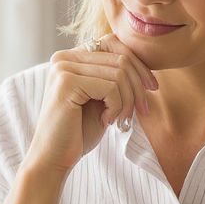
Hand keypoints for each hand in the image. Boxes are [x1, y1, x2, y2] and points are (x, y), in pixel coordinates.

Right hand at [24, 36, 158, 176]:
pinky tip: (106, 121)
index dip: (139, 66)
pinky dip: (117, 107)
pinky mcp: (66, 82)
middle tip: (142, 111)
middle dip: (138, 87)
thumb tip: (147, 65)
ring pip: (119, 73)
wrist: (53, 159)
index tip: (151, 89)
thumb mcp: (102, 100)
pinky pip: (111, 87)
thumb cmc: (79, 133)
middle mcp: (64, 57)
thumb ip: (115, 78)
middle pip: (120, 58)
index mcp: (71, 57)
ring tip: (121, 120)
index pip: (114, 44)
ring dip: (128, 101)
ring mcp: (63, 68)